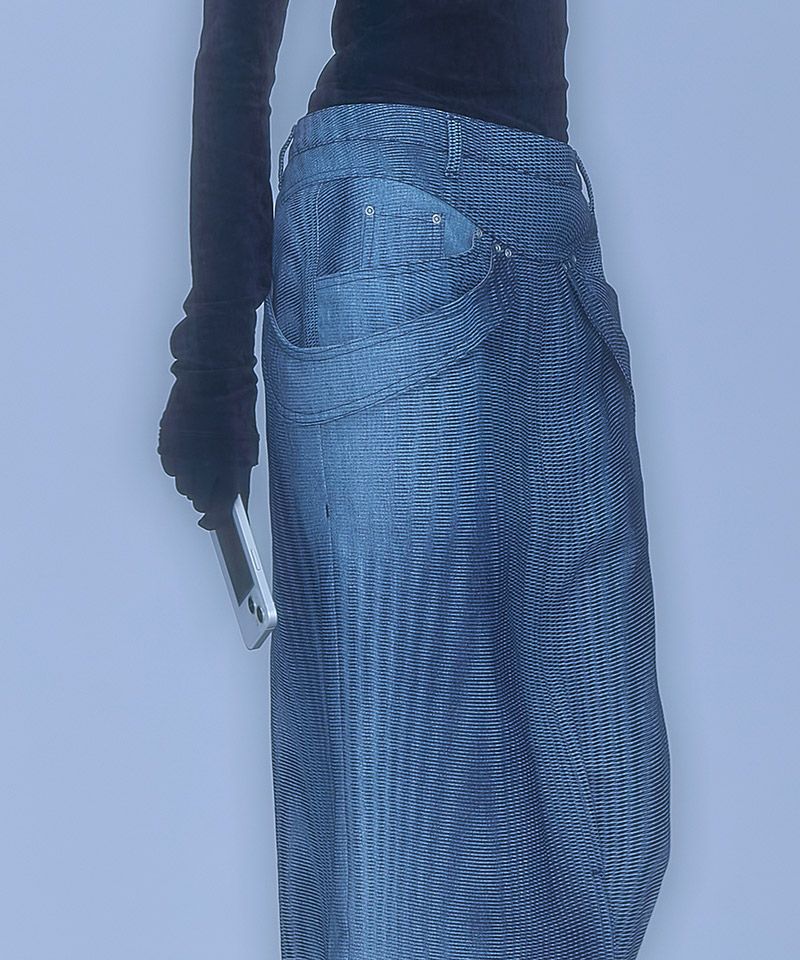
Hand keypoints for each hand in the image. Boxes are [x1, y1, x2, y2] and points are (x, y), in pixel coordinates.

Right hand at [157, 368, 259, 530]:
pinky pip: (170, 467)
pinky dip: (177, 463)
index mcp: (231, 465)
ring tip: (200, 459)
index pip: (221, 506)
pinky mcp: (168, 443)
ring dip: (190, 479)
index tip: (210, 523)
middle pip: (198, 499)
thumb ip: (240, 474)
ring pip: (182, 485)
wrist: (213, 377)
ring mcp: (185, 453)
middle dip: (204, 496)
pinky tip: (188, 447)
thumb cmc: (235, 408)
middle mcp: (206, 462)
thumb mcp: (248, 444)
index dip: (215, 519)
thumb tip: (235, 500)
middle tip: (208, 483)